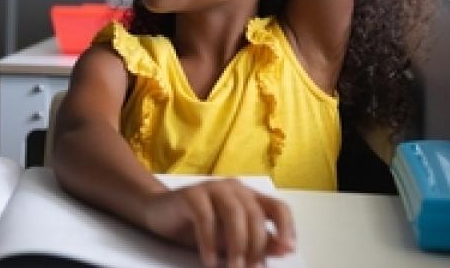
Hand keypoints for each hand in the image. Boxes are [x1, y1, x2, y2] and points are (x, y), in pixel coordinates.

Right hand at [141, 179, 294, 267]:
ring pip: (235, 214)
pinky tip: (209, 262)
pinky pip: (206, 218)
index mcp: (249, 197)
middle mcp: (234, 188)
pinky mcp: (192, 194)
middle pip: (256, 215)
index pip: (278, 207)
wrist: (159, 214)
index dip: (287, 228)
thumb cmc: (199, 228)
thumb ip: (257, 242)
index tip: (289, 250)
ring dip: (237, 246)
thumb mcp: (231, 240)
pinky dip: (209, 243)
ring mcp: (213, 188)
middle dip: (257, 247)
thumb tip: (284, 249)